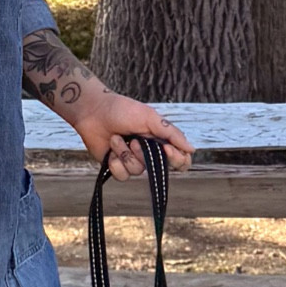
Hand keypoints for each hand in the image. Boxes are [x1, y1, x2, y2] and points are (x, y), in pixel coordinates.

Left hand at [74, 92, 192, 180]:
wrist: (93, 112)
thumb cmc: (122, 110)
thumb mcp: (150, 118)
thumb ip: (172, 134)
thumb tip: (192, 149)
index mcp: (160, 140)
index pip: (180, 160)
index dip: (177, 159)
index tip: (166, 149)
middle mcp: (149, 153)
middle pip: (160, 170)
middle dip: (144, 155)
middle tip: (133, 140)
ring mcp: (133, 161)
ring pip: (138, 172)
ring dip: (125, 154)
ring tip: (116, 139)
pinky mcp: (117, 167)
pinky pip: (123, 176)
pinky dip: (115, 162)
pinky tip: (110, 149)